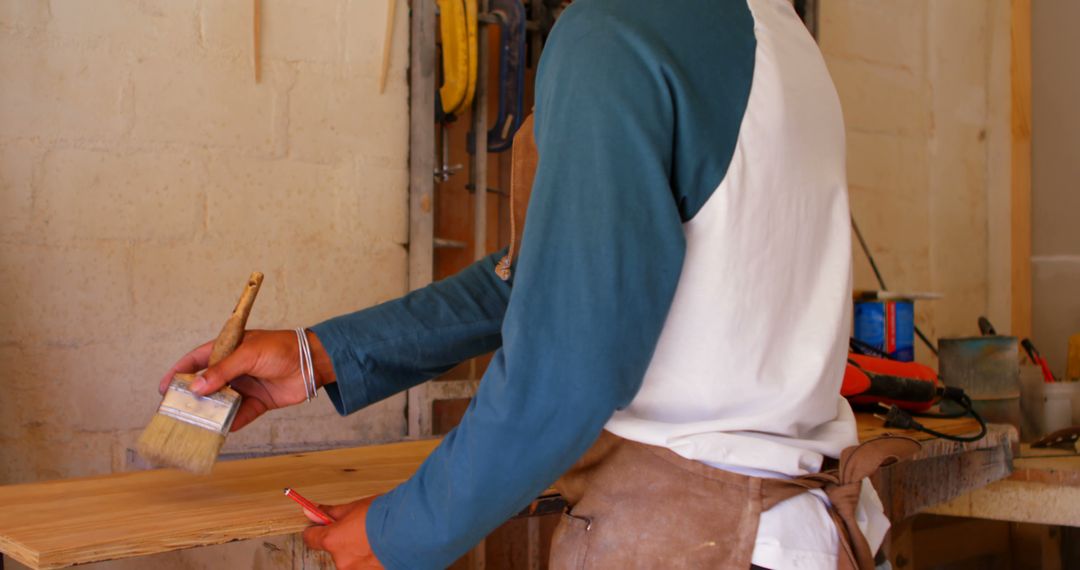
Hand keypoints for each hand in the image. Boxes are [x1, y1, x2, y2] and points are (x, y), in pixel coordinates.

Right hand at [158, 329, 336, 430]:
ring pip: (221, 402)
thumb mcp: (248, 354)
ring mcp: (246, 386)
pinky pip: (240, 415)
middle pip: (206, 385)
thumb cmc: (281, 348)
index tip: (164, 388)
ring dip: (210, 413)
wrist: (313, 362)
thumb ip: (223, 370)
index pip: (197, 360)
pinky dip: (230, 423)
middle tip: (174, 413)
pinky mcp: (259, 402)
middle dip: (191, 398)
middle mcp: (234, 369)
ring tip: (193, 426)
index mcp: (228, 349)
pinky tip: (219, 432)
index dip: (179, 373)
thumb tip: (197, 387)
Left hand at [302, 495, 383, 568]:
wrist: (410, 528)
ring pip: (351, 560)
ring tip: (376, 539)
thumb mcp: (354, 508)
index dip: (315, 531)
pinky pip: (366, 566)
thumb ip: (332, 513)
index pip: (311, 539)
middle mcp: (341, 560)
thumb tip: (314, 510)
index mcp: (333, 540)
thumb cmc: (384, 516)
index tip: (320, 526)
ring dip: (359, 551)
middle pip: (335, 550)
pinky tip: (382, 549)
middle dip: (344, 541)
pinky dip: (371, 559)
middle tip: (360, 529)